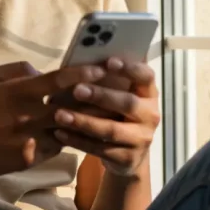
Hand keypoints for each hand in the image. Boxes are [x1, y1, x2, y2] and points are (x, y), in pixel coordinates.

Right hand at [0, 61, 107, 178]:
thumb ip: (16, 69)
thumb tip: (40, 72)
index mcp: (18, 92)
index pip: (57, 80)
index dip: (82, 74)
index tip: (100, 69)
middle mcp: (28, 115)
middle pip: (70, 107)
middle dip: (92, 99)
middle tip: (111, 93)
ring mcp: (30, 139)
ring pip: (66, 129)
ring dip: (81, 122)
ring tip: (99, 114)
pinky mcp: (29, 158)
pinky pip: (54, 147)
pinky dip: (62, 139)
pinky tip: (70, 133)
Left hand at [49, 57, 159, 175]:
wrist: (127, 155)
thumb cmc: (117, 114)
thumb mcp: (119, 95)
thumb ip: (108, 78)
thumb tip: (84, 52)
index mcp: (149, 93)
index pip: (146, 77)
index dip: (130, 68)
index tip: (108, 61)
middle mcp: (150, 115)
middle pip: (128, 104)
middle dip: (101, 96)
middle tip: (77, 90)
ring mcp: (141, 139)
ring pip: (111, 129)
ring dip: (83, 121)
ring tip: (59, 114)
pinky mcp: (127, 158)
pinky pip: (100, 148)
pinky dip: (77, 140)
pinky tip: (59, 133)